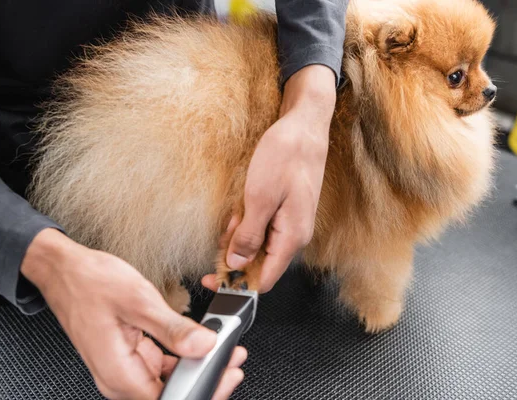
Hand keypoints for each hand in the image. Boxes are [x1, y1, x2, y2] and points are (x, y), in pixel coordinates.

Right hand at [22, 228, 246, 399]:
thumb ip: (173, 329)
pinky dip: (180, 357)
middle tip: (230, 360)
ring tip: (220, 348)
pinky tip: (195, 342)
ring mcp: (122, 367)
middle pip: (169, 394)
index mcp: (118, 373)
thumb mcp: (138, 301)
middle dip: (204, 379)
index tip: (226, 373)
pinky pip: (158, 366)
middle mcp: (119, 378)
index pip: (169, 399)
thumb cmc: (90, 282)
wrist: (64, 270)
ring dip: (194, 368)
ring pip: (166, 381)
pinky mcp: (126, 355)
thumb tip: (204, 346)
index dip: (202, 389)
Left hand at [202, 65, 336, 292]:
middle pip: (259, 263)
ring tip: (234, 213)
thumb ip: (248, 236)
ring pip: (259, 244)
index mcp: (292, 238)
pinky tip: (241, 206)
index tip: (212, 279)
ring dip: (240, 234)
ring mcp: (291, 223)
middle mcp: (294, 235)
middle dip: (235, 253)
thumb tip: (236, 264)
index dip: (237, 285)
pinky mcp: (286, 211)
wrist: (303, 126)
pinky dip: (247, 221)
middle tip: (224, 231)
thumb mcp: (259, 198)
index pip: (263, 280)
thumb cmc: (285, 157)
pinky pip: (263, 227)